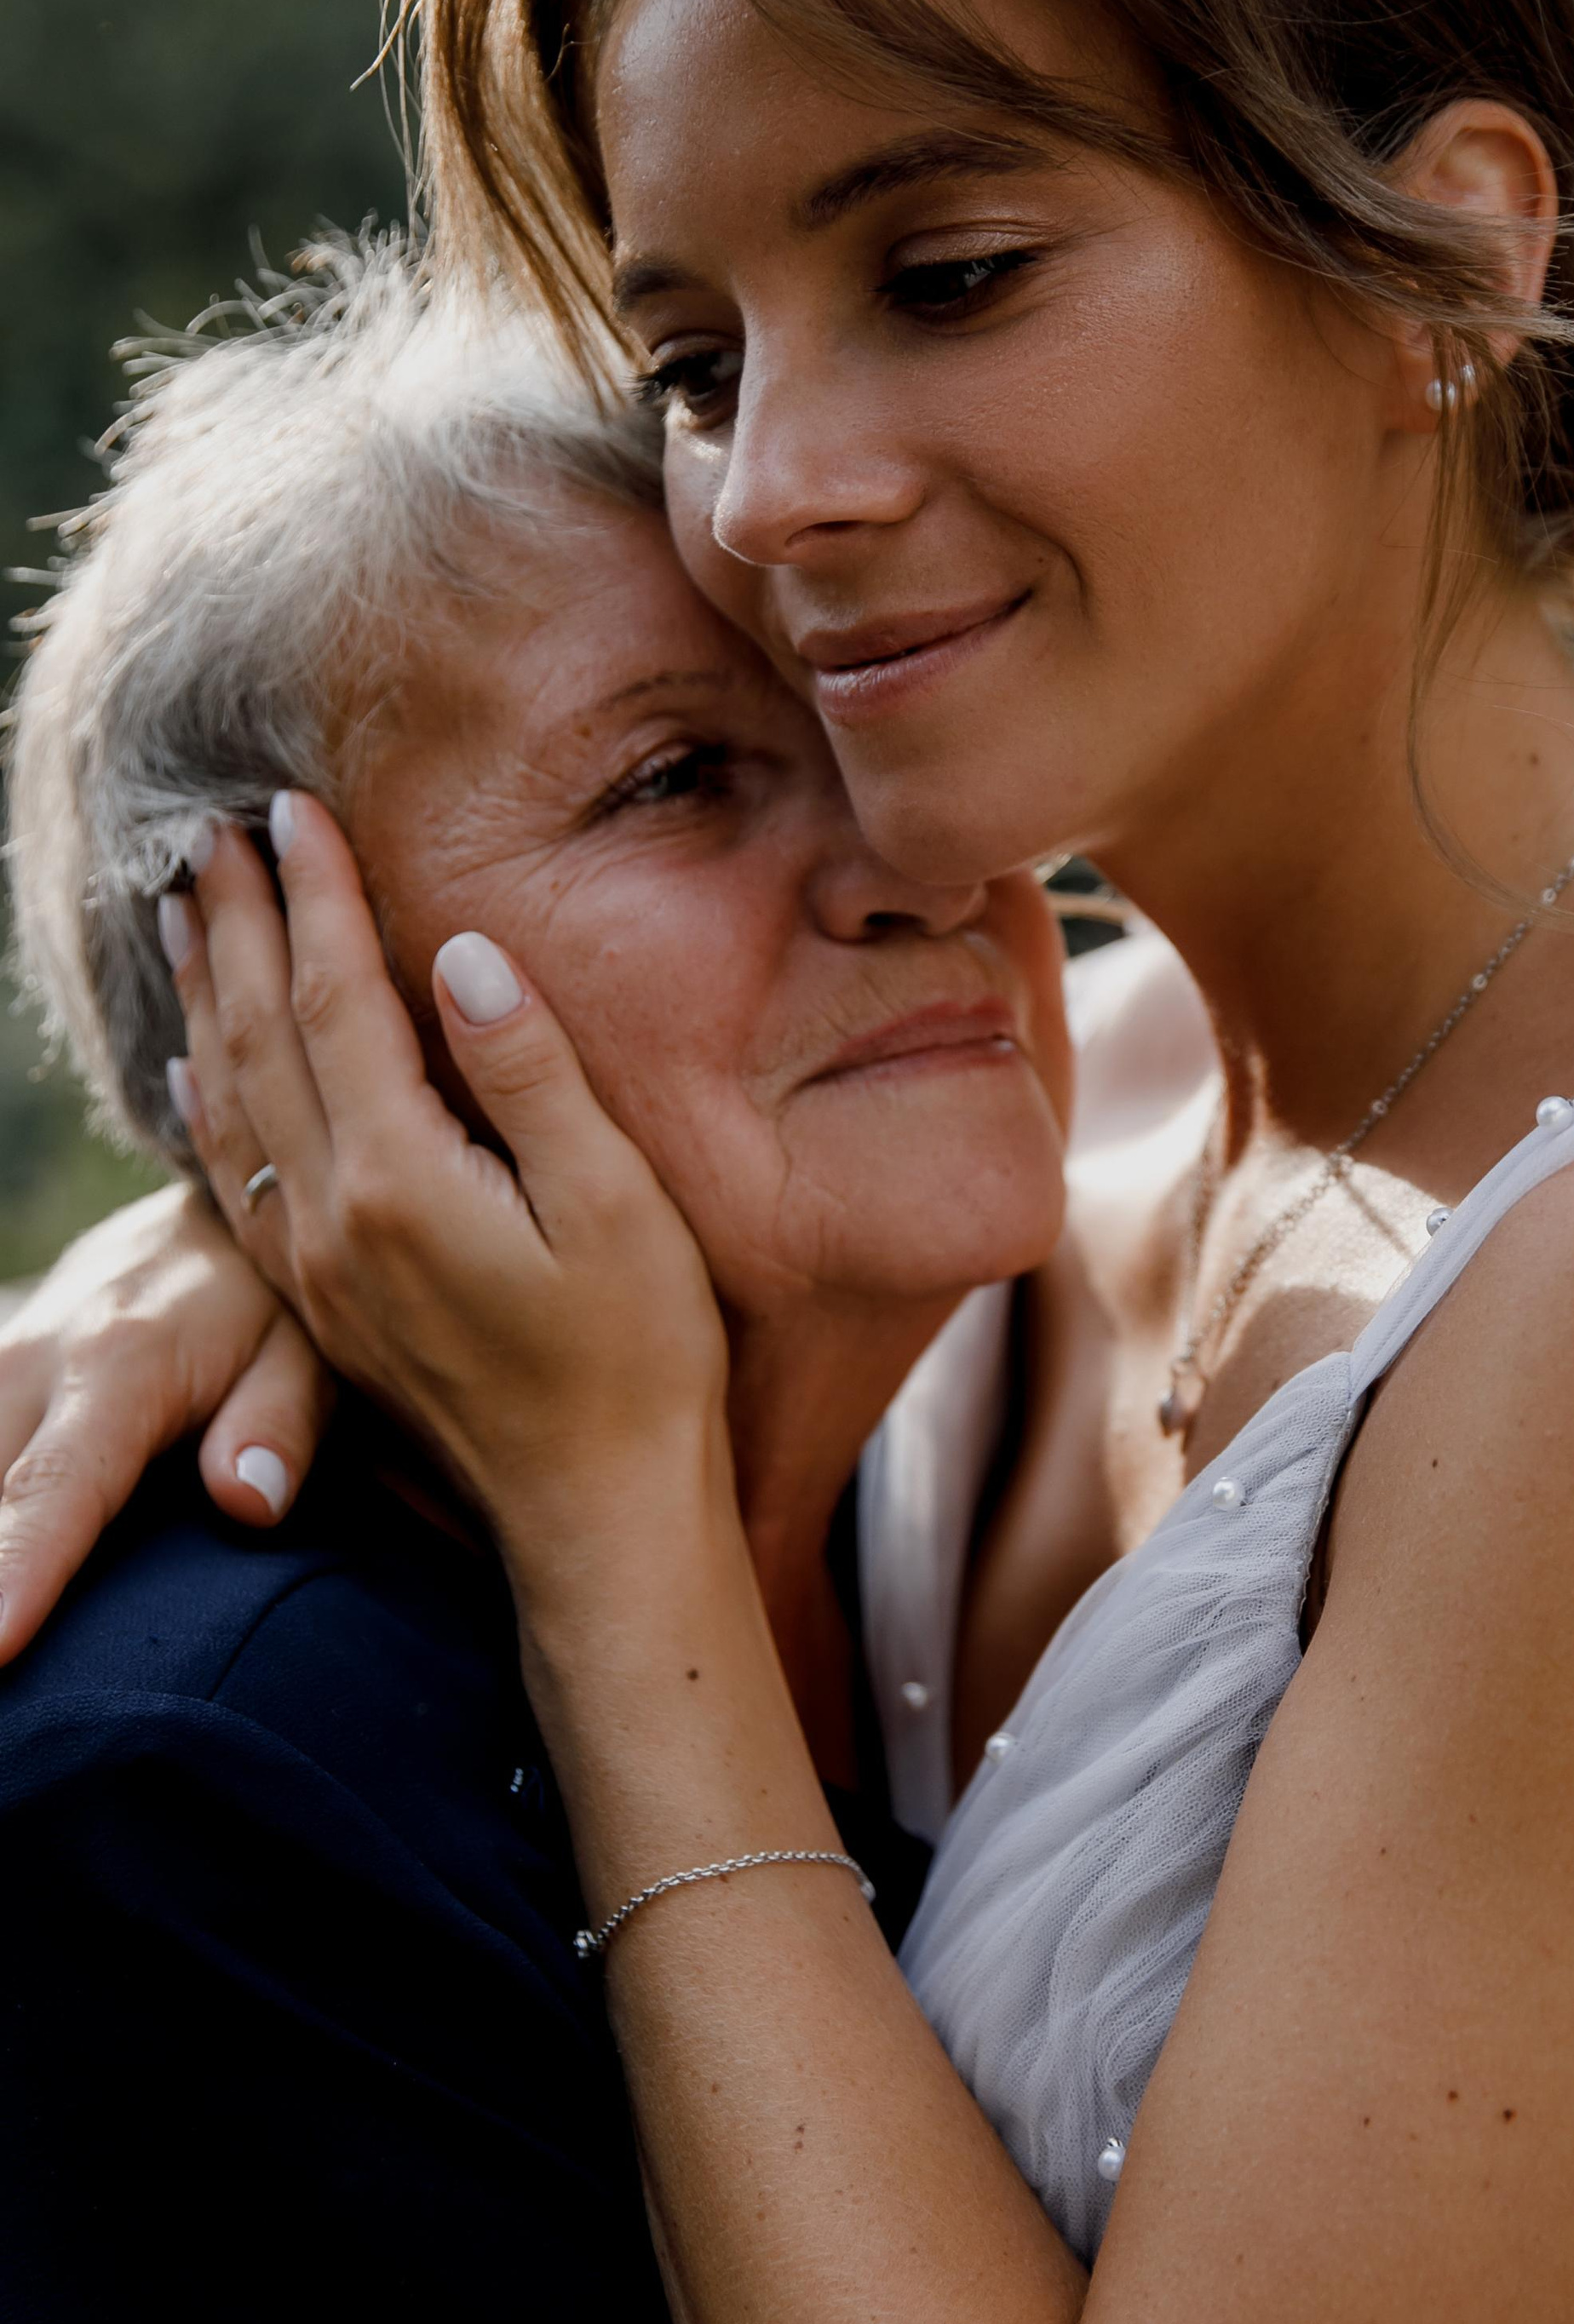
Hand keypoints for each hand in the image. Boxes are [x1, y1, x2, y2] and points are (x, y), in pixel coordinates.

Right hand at [0, 1186, 335, 1664]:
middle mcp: (34, 1365)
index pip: (56, 1488)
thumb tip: (250, 1503)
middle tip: (14, 1700)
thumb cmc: (269, 1303)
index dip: (20, 1571)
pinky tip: (0, 1573)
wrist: (201, 1219)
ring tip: (7, 1654)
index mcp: (118, 1366)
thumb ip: (281, 1424)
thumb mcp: (307, 1349)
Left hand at [162, 795, 726, 1560]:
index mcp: (401, 1180)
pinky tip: (195, 1064)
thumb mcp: (615, 1204)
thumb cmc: (639, 1361)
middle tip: (212, 828)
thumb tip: (460, 952)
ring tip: (184, 909)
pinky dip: (207, 1099)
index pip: (335, 1000)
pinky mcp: (324, 1310)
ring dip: (202, 995)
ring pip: (231, 1099)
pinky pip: (233, 1178)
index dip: (313, 896)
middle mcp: (332, 1221)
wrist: (600, 1516)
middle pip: (260, 1035)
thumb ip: (528, 1073)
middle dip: (236, 922)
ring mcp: (315, 1272)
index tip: (294, 806)